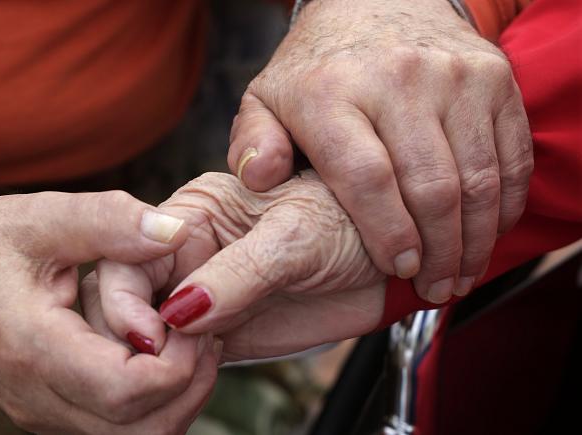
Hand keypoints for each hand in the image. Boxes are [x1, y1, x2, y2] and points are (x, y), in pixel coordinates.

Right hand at [0, 192, 219, 434]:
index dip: (179, 362)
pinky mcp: (52, 412)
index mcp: (32, 348)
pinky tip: (159, 350)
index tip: (194, 314)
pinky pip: (118, 428)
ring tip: (188, 338)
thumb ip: (107, 221)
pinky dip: (153, 401)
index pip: (126, 391)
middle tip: (204, 329)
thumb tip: (176, 233)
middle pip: (141, 431)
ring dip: (177, 397)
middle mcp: (38, 397)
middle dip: (191, 385)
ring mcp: (44, 413)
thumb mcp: (37, 218)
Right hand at [90, 171, 385, 360]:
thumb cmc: (350, 224)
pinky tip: (192, 386)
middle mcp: (186, 254)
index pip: (129, 253)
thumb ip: (238, 272)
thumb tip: (181, 311)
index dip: (124, 296)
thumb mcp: (296, 235)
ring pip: (145, 335)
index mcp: (192, 213)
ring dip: (152, 364)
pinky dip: (176, 381)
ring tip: (183, 377)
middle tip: (164, 363)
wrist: (390, 266)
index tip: (148, 334)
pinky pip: (177, 362)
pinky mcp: (216, 335)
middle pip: (125, 298)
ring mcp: (200, 297)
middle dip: (133, 335)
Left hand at [227, 0, 532, 302]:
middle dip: (439, 253)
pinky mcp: (493, 78)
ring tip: (461, 274)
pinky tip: (486, 233)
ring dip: (476, 240)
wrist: (378, 2)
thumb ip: (252, 143)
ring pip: (478, 178)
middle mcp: (398, 79)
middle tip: (435, 288)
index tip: (399, 270)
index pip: (367, 178)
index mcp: (332, 92)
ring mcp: (453, 76)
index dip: (388, 234)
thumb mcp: (266, 98)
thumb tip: (258, 180)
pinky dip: (506, 204)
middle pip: (432, 187)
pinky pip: (511, 154)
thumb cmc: (318, 68)